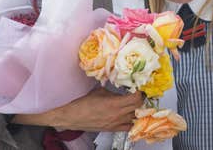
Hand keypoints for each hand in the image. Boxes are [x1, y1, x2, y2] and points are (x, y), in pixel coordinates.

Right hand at [14, 88, 142, 131]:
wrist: (71, 117)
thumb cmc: (82, 103)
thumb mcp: (99, 91)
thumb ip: (112, 89)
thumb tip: (120, 82)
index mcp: (114, 104)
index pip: (137, 99)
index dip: (141, 92)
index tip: (140, 87)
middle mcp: (117, 115)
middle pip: (138, 108)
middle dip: (140, 100)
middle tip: (139, 94)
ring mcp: (115, 124)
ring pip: (135, 118)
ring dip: (136, 110)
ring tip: (134, 104)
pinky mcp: (112, 129)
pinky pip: (128, 127)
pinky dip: (131, 121)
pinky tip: (129, 115)